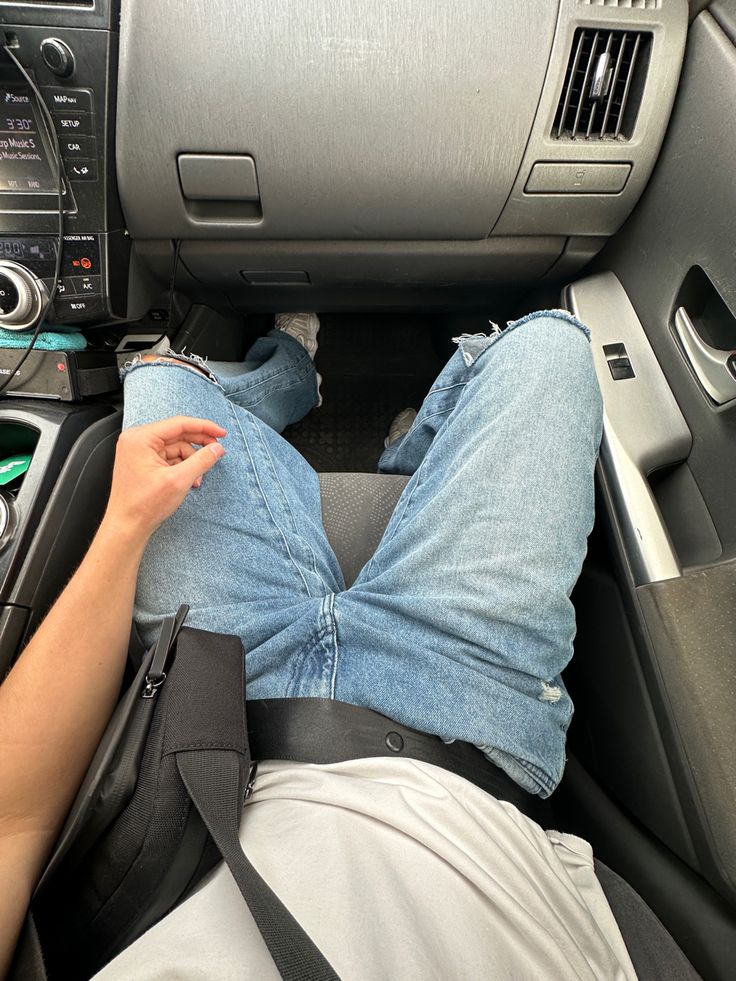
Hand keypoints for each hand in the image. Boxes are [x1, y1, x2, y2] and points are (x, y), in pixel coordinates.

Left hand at [102, 416, 225, 541]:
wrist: (127, 527)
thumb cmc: (143, 506)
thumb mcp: (179, 480)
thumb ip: (201, 461)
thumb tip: (217, 449)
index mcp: (141, 438)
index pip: (179, 424)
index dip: (204, 428)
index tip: (222, 433)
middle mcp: (138, 441)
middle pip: (178, 434)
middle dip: (198, 446)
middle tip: (217, 452)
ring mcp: (140, 452)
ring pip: (176, 448)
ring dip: (191, 461)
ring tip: (196, 479)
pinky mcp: (144, 463)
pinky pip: (170, 458)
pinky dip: (182, 467)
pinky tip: (188, 480)